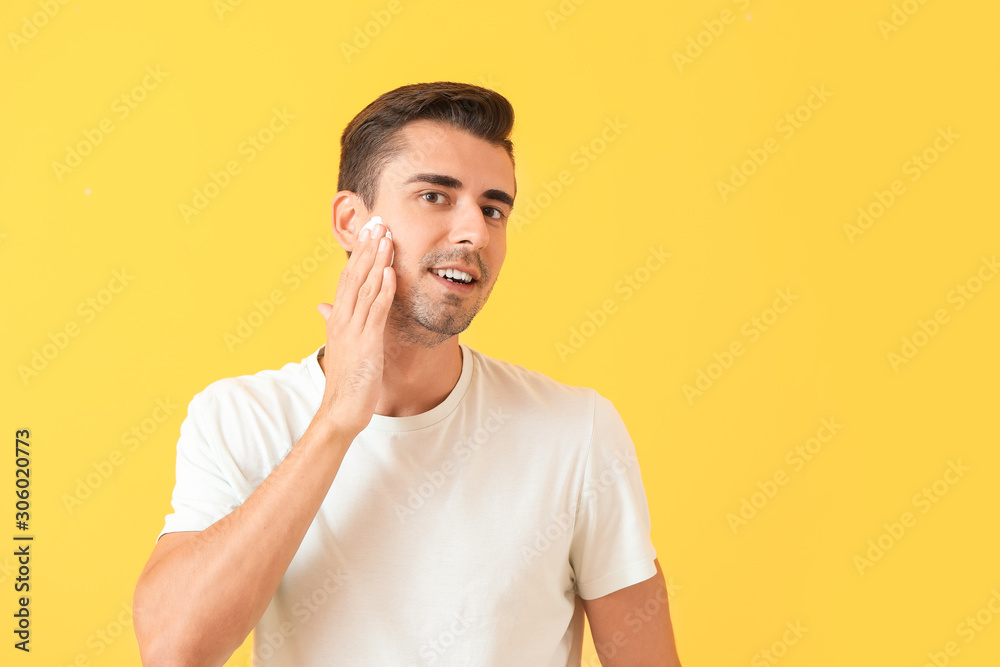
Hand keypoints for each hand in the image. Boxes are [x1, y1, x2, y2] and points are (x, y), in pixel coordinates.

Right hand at [315, 222, 394, 435]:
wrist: (341, 409)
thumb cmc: (345, 379)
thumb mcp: (341, 344)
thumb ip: (334, 321)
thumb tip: (322, 306)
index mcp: (337, 317)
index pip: (348, 276)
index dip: (360, 252)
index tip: (370, 230)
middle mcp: (342, 318)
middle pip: (354, 275)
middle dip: (367, 247)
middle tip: (378, 221)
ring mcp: (353, 329)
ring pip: (365, 288)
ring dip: (377, 261)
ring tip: (387, 238)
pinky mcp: (366, 342)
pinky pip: (375, 311)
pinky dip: (382, 291)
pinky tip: (389, 273)